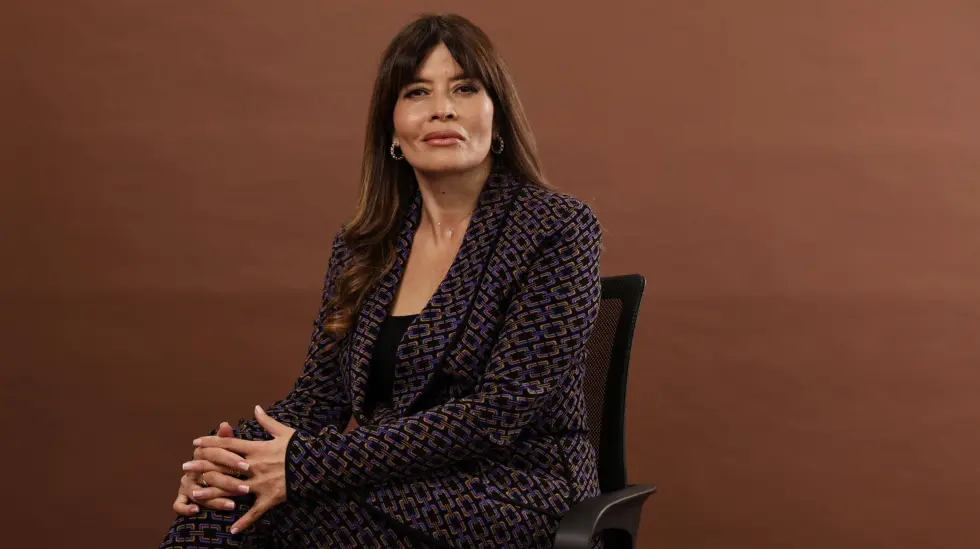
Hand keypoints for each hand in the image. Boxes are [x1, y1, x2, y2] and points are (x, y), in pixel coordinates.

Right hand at [172, 422, 246, 514]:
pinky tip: (197, 510)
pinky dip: (186, 508)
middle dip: (228, 482)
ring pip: (196, 492)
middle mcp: (191, 468)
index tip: (247, 466)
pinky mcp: (181, 498)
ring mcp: (185, 484)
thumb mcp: (227, 451)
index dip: (229, 459)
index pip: (212, 453)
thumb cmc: (223, 463)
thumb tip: (225, 424)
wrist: (212, 480)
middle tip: (245, 489)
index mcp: (201, 454)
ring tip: (232, 505)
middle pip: (206, 474)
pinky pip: (179, 504)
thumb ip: (226, 440)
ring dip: (215, 500)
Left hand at [193, 406, 294, 533]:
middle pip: (222, 466)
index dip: (210, 442)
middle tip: (185, 467)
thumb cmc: (300, 447)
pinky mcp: (269, 498)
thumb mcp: (284, 431)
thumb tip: (256, 408)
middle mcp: (254, 466)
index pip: (228, 444)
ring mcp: (260, 483)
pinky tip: (232, 530)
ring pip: (231, 489)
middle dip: (202, 466)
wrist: (317, 464)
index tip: (195, 443)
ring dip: (211, 493)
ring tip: (193, 496)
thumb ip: (267, 421)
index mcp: (257, 449)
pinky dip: (244, 522)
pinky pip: (254, 512)